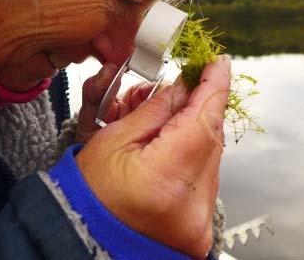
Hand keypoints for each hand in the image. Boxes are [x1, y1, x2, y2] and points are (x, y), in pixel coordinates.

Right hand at [76, 57, 230, 257]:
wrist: (85, 240)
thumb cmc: (88, 196)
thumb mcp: (112, 141)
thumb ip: (155, 111)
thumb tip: (182, 88)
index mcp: (164, 178)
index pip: (204, 118)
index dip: (215, 85)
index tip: (218, 62)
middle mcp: (191, 203)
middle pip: (211, 137)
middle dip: (200, 107)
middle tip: (182, 88)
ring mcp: (200, 219)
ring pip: (211, 157)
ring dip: (195, 134)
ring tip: (163, 127)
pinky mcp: (201, 228)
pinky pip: (206, 179)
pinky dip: (193, 158)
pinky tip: (171, 150)